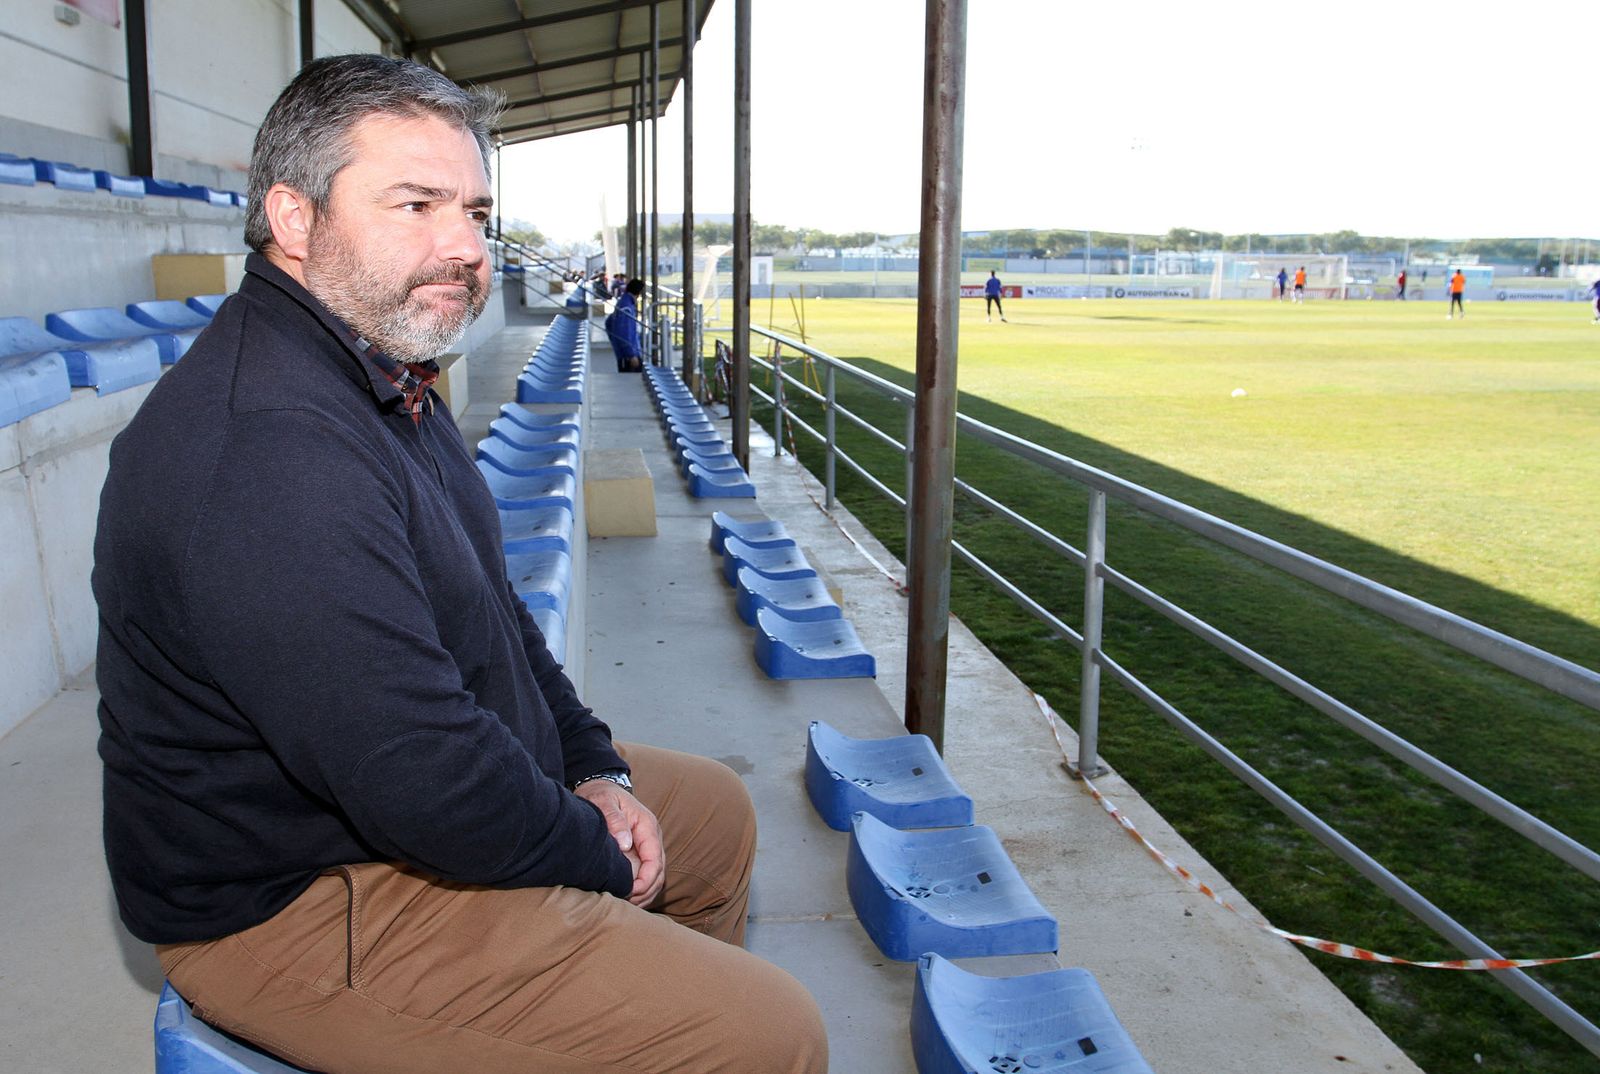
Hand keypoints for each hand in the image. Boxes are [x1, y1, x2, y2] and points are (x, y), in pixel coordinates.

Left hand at [574, 780, 665, 906]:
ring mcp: (648, 846)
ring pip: (656, 877)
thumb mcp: (605, 802)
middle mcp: (652, 837)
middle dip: (646, 891)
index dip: (646, 880)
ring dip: (645, 893)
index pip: (655, 859)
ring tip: (627, 904)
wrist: (600, 788)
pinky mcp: (641, 852)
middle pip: (659, 872)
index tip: (630, 891)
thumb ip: (614, 820)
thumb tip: (625, 844)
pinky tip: (628, 898)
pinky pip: (647, 875)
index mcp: (647, 826)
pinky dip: (641, 889)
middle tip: (626, 903)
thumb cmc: (601, 796)